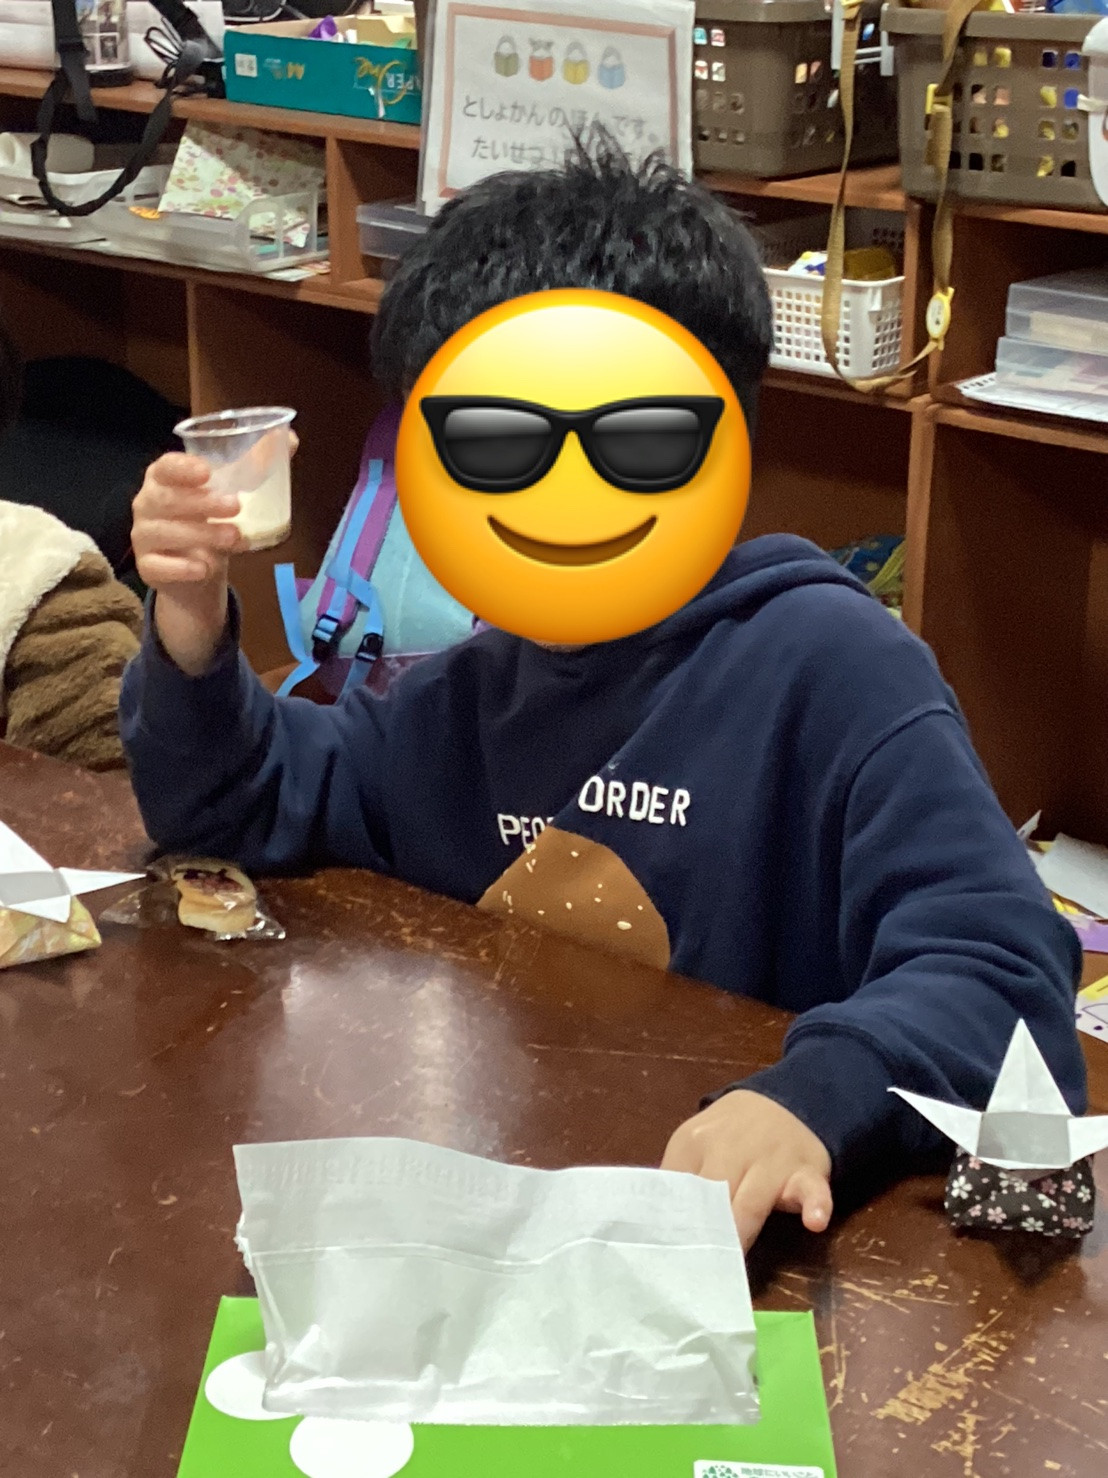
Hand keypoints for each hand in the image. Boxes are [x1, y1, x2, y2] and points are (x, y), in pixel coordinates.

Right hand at [132, 453, 243, 675]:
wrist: (198, 567)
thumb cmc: (210, 518)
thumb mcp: (230, 491)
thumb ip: (256, 464)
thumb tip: (291, 438)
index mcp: (164, 477)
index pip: (165, 467)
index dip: (182, 468)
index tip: (207, 472)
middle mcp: (148, 503)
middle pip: (165, 499)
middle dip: (201, 502)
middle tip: (236, 506)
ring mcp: (144, 536)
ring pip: (164, 533)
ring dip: (200, 534)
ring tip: (234, 537)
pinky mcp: (148, 567)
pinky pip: (158, 566)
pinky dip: (181, 568)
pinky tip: (203, 568)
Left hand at [661, 1090, 832, 1251]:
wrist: (783, 1102)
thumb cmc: (729, 1137)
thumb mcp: (696, 1145)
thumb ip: (678, 1180)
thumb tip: (654, 1227)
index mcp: (694, 1142)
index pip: (677, 1188)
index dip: (673, 1223)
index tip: (665, 1255)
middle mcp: (730, 1148)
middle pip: (712, 1197)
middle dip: (704, 1235)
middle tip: (692, 1274)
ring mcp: (771, 1159)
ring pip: (751, 1201)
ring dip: (741, 1233)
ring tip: (730, 1268)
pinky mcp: (807, 1171)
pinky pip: (812, 1189)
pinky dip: (815, 1205)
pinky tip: (814, 1221)